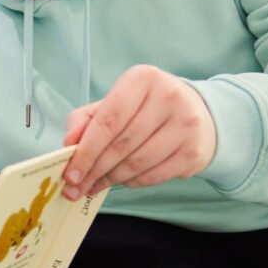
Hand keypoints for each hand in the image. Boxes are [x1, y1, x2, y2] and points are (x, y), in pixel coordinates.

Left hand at [61, 65, 215, 199]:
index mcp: (142, 79)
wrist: (198, 113)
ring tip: (94, 185)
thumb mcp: (113, 102)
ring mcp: (186, 125)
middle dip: (94, 170)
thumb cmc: (144, 108)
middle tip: (76, 187)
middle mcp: (168, 97)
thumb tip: (68, 143)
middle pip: (121, 145)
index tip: (69, 174)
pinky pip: (153, 175)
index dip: (85, 151)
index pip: (108, 121)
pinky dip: (131, 182)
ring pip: (136, 163)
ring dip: (110, 179)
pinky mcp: (194, 151)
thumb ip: (84, 119)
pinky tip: (121, 180)